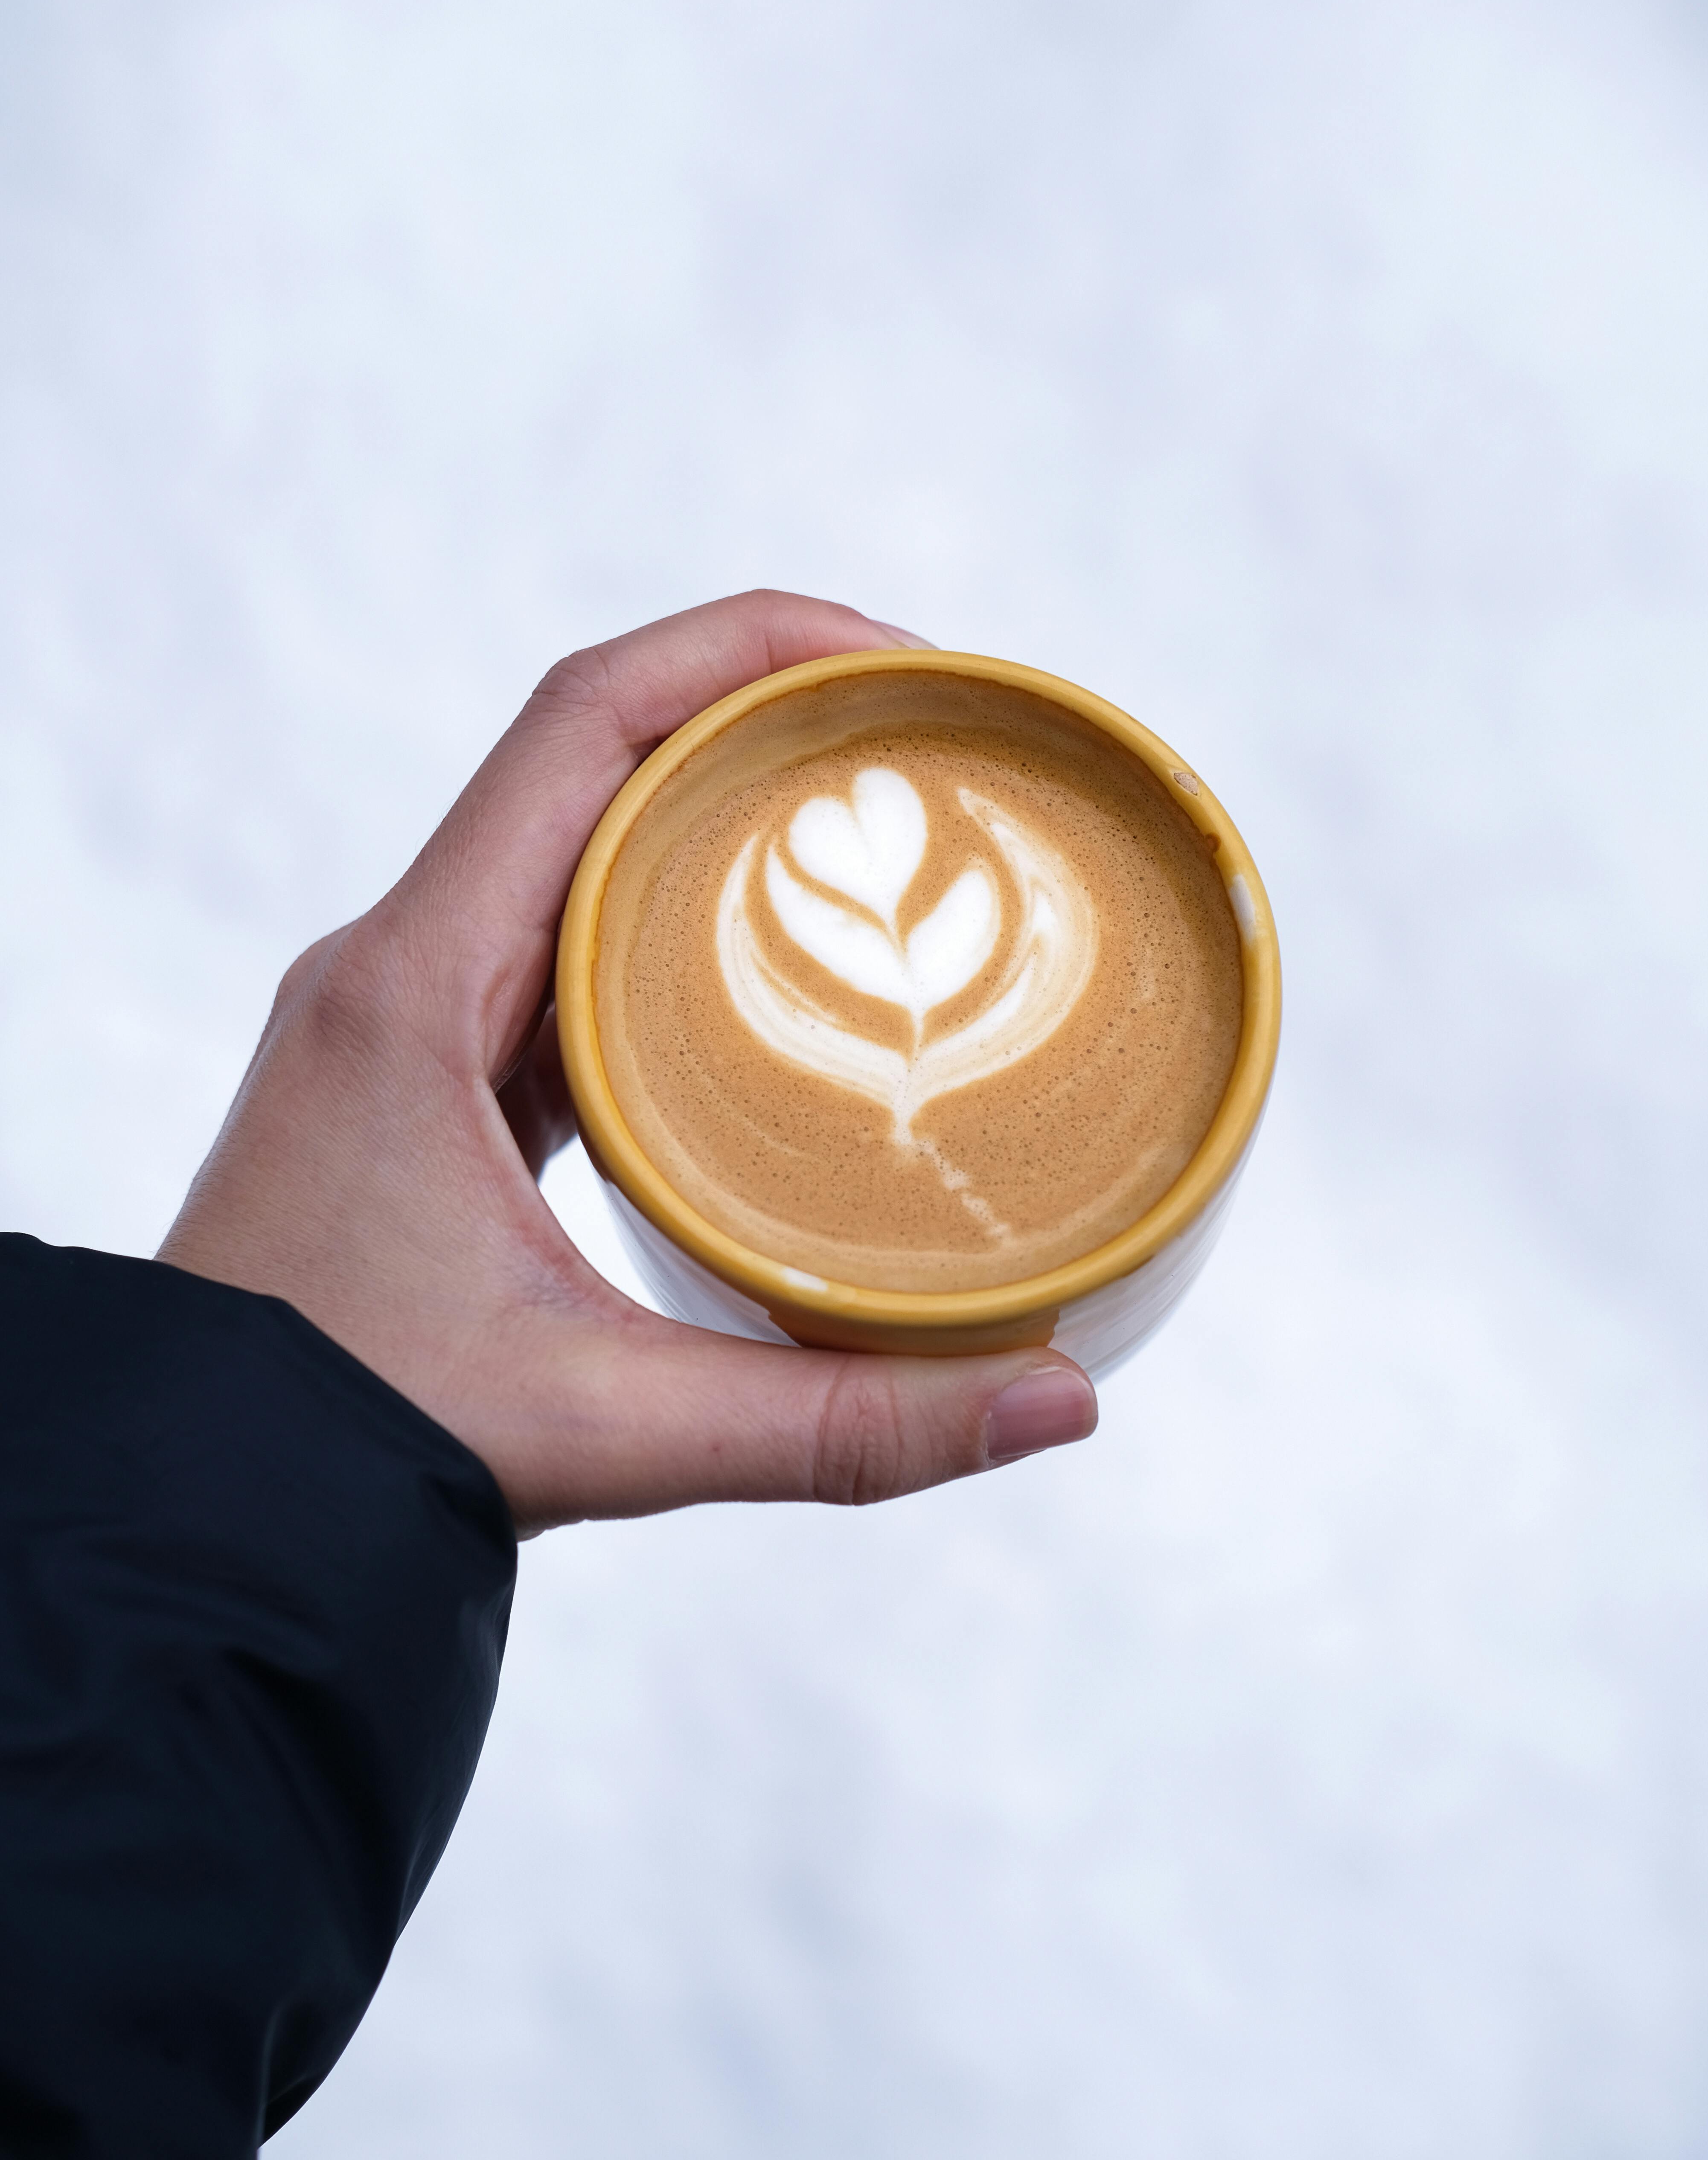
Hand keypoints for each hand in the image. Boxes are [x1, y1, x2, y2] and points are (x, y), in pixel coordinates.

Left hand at [159, 592, 1097, 1532]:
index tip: (903, 663)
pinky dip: (674, 929)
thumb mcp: (612, 1428)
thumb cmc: (345, 1448)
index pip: (583, 722)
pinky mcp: (425, 1079)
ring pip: (574, 851)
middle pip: (594, 756)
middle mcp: (396, 968)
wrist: (190, 1512)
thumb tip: (1065, 1405)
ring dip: (717, 817)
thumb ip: (841, 1426)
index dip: (748, 647)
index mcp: (410, 986)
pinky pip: (560, 949)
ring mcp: (404, 1019)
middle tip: (933, 747)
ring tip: (878, 835)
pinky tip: (774, 976)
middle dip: (766, 718)